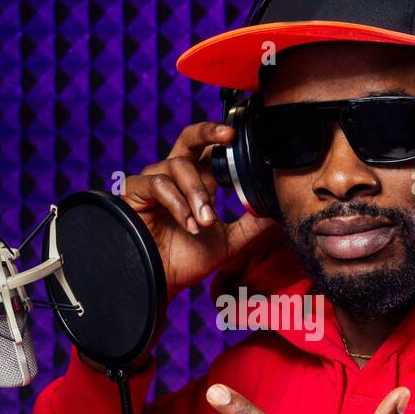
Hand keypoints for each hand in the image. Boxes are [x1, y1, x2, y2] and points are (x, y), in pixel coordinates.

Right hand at [122, 122, 275, 302]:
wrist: (159, 282)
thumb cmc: (186, 261)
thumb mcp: (228, 242)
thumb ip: (251, 226)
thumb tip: (279, 212)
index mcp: (198, 183)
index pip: (212, 151)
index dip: (226, 142)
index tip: (243, 140)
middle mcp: (177, 177)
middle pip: (190, 138)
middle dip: (209, 132)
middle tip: (229, 135)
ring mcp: (155, 181)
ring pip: (178, 166)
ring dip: (196, 193)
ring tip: (205, 222)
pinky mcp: (135, 190)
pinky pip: (159, 183)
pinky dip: (177, 203)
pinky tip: (188, 224)